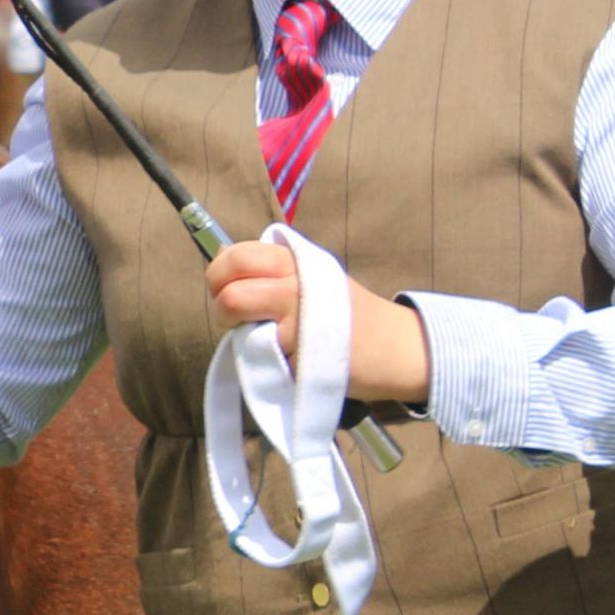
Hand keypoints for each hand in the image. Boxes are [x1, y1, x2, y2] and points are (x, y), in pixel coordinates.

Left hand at [203, 240, 433, 405]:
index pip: (238, 256)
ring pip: (240, 321)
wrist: (394, 347)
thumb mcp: (313, 277)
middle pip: (231, 291)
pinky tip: (289, 357)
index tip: (224, 289)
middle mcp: (296, 284)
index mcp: (296, 261)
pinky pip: (261, 355)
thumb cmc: (345, 314)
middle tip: (235, 317)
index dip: (219, 274)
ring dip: (239, 333)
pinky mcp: (301, 355)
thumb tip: (222, 263)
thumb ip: (272, 271)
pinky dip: (265, 358)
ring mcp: (298, 321)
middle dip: (221, 306)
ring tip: (263, 339)